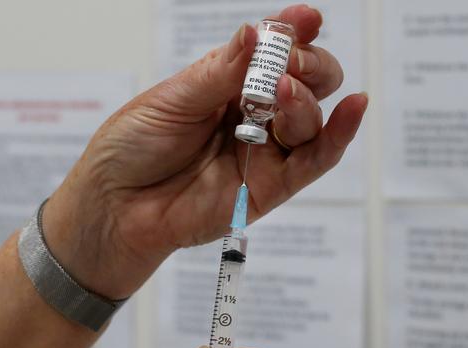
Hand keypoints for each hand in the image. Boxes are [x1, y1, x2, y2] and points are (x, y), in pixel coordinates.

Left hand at [42, 4, 367, 298]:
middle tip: (286, 65)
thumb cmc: (131, 148)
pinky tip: (353, 107)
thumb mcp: (173, 99)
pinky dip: (339, 133)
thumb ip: (221, 71)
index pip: (273, 53)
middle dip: (306, 65)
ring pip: (312, 118)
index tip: (305, 19)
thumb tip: (256, 33)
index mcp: (228, 84)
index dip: (292, 34)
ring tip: (283, 91)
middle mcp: (254, 114)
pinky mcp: (273, 186)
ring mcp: (266, 150)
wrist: (114, 208)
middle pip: (307, 81)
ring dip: (306, 99)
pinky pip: (316, 159)